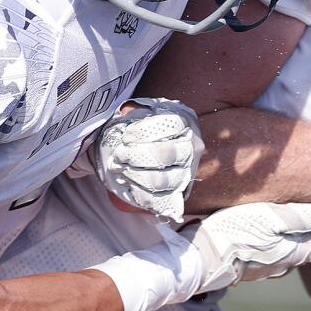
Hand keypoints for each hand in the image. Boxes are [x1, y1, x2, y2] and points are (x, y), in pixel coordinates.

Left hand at [94, 98, 204, 222]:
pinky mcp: (176, 195)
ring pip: (161, 180)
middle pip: (165, 155)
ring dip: (134, 175)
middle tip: (119, 154)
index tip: (126, 136)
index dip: (144, 132)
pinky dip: (139, 193)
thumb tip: (128, 112)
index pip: (170, 125)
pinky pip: (159, 201)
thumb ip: (137, 109)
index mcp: (185, 122)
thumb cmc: (141, 127)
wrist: (144, 150)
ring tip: (120, 168)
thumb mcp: (141, 111)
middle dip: (136, 155)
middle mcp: (191, 148)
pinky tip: (128, 183)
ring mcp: (185, 173)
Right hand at [179, 201, 310, 294]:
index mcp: (297, 251)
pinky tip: (291, 210)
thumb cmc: (229, 237)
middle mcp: (288, 258)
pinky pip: (286, 237)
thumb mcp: (268, 220)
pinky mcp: (254, 253)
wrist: (194, 261)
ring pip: (305, 238)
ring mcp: (271, 258)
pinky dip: (299, 222)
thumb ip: (300, 216)